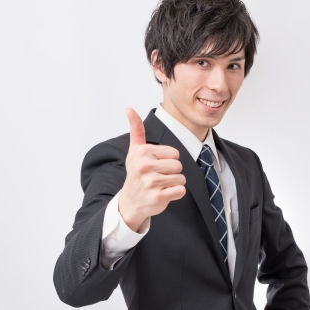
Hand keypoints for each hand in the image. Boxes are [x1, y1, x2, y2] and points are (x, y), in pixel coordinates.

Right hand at [118, 108, 186, 230]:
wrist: (130, 201)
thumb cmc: (136, 173)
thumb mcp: (135, 150)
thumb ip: (136, 129)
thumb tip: (129, 109)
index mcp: (143, 152)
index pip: (175, 153)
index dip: (169, 160)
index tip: (155, 165)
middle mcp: (145, 166)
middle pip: (179, 166)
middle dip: (172, 173)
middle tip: (158, 177)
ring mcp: (151, 183)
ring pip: (181, 179)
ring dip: (174, 184)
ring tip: (160, 185)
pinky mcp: (158, 197)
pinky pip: (180, 191)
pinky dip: (175, 194)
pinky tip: (163, 194)